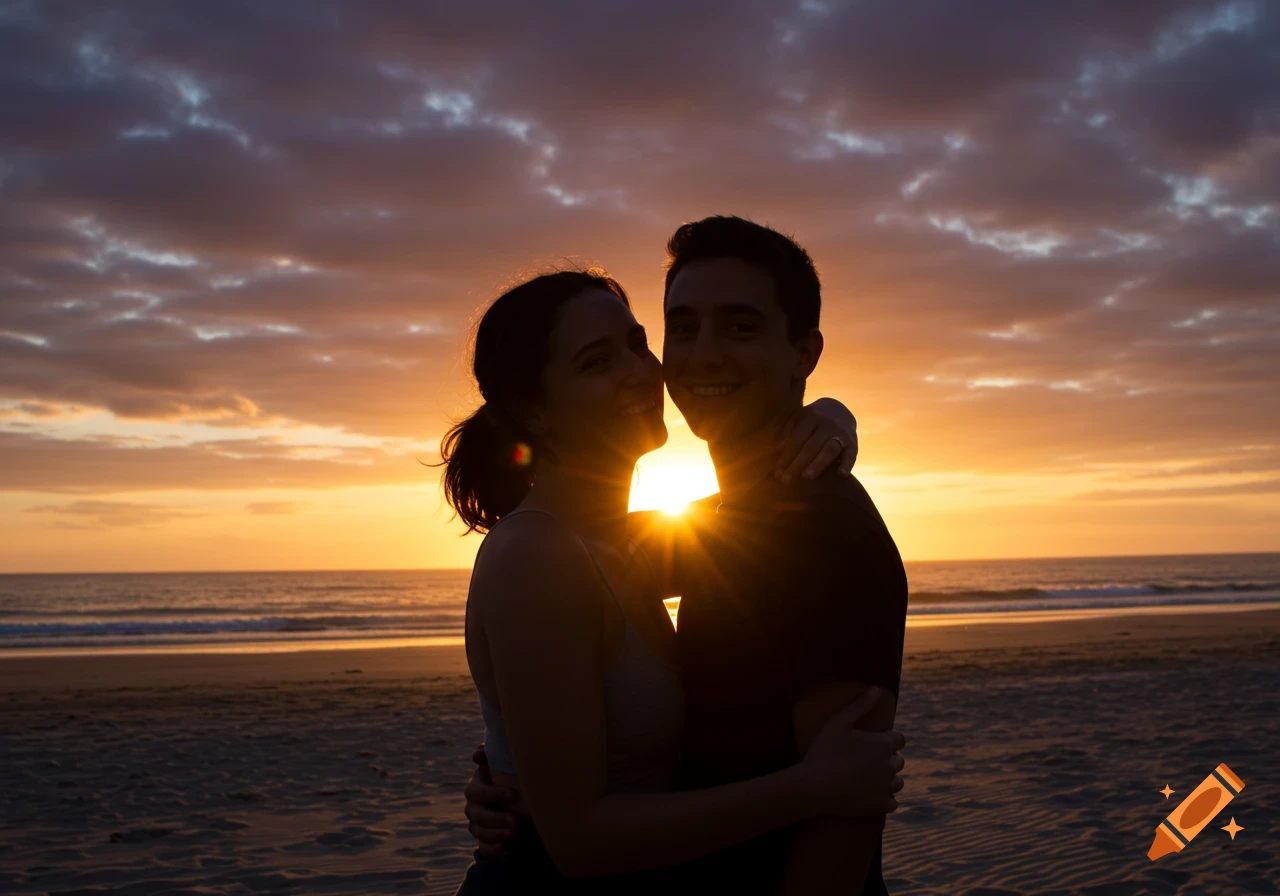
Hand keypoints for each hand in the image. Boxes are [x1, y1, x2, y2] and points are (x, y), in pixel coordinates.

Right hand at [464, 745, 518, 856]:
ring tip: (514, 834)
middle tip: (515, 820)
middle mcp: (473, 807)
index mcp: (476, 787)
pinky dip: (492, 848)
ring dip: (496, 833)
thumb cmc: (511, 778)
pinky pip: (483, 847)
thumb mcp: (504, 765)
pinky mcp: (484, 840)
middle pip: (476, 815)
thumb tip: (476, 754)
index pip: (475, 792)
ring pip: (479, 832)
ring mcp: (477, 824)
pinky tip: (504, 847)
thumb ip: (490, 755)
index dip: (492, 793)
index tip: (513, 794)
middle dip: (495, 818)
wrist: (521, 802)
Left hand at [775, 398, 858, 483]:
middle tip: (786, 480)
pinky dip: (847, 464)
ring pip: (829, 450)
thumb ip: (789, 433)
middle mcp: (826, 425)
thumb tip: (779, 450)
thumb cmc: (812, 421)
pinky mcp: (853, 443)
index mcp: (810, 417)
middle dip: (797, 464)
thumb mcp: (799, 419)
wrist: (839, 409)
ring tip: (806, 478)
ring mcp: (841, 433)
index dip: (786, 457)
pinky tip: (841, 475)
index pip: (796, 440)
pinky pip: (851, 454)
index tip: (777, 473)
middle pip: (810, 447)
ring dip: (818, 464)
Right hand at [799, 687, 905, 816]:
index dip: (887, 738)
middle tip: (867, 758)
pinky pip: (892, 802)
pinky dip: (885, 798)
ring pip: (897, 782)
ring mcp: (886, 788)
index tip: (874, 741)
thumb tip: (876, 689)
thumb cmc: (824, 751)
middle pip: (899, 760)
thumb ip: (859, 705)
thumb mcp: (838, 722)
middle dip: (887, 758)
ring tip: (870, 777)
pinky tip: (872, 794)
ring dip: (888, 778)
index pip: (899, 739)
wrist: (814, 787)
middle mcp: (890, 766)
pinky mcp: (880, 806)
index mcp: (883, 745)